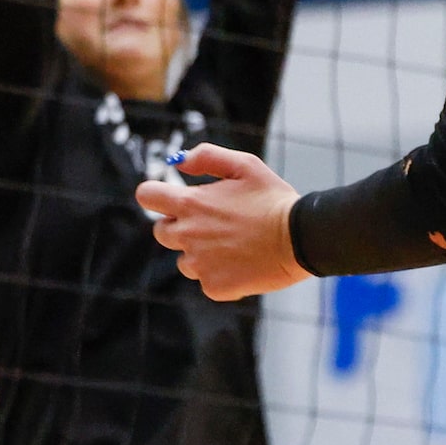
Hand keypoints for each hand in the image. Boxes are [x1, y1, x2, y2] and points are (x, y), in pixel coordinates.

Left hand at [136, 144, 308, 302]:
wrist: (299, 239)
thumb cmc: (273, 198)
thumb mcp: (244, 165)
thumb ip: (207, 157)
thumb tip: (178, 161)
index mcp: (191, 203)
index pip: (146, 196)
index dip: (155, 194)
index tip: (168, 197)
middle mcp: (188, 235)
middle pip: (161, 231)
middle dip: (179, 225)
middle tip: (211, 222)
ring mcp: (199, 264)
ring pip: (184, 259)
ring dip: (200, 252)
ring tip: (233, 243)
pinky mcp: (213, 287)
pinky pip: (206, 279)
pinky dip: (220, 272)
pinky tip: (242, 262)